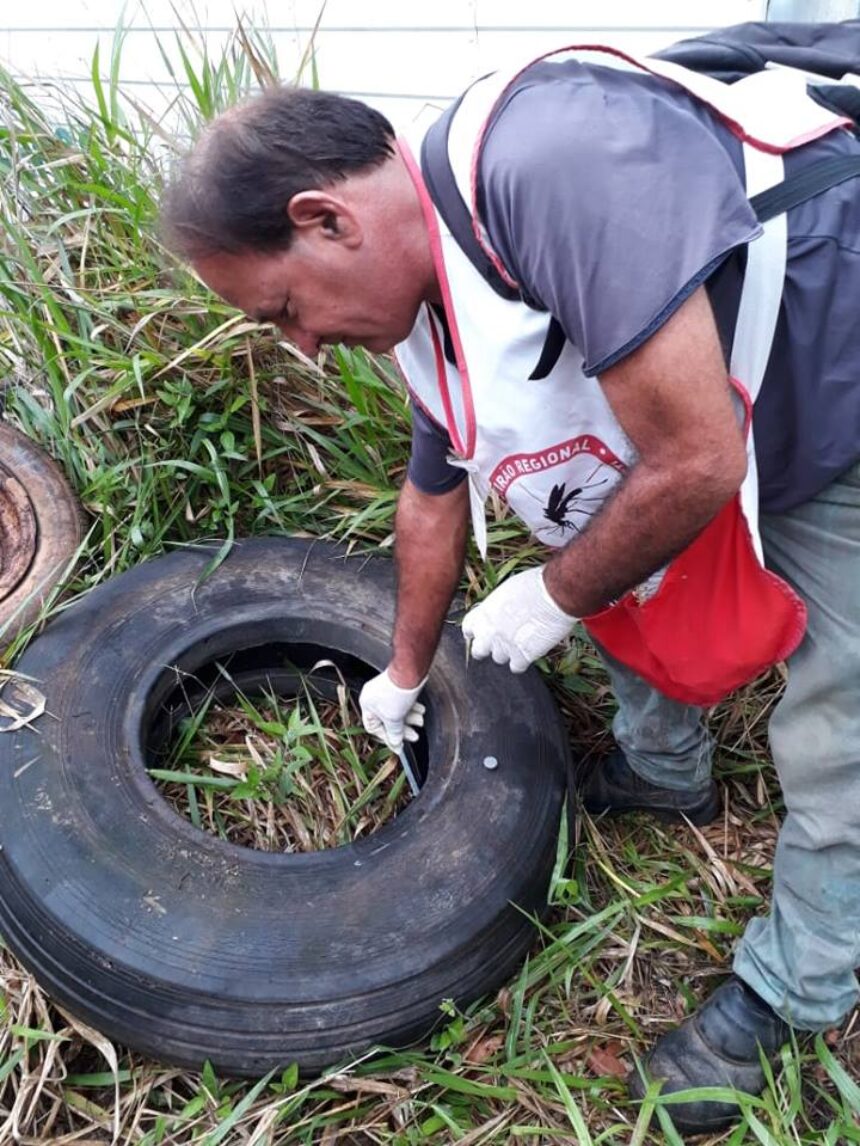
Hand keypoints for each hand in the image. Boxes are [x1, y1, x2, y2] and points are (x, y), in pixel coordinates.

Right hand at [359, 668, 425, 750]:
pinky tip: (420, 710)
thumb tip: (395, 743)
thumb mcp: (394, 719)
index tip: (399, 745)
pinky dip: (411, 707)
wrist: (409, 671)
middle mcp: (374, 697)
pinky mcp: (397, 685)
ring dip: (410, 718)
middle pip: (388, 719)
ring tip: (420, 720)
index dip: (388, 738)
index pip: (374, 728)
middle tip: (414, 735)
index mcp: (367, 704)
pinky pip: (403, 701)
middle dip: (403, 728)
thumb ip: (394, 733)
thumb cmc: (396, 692)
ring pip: (397, 710)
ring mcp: (386, 690)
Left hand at [462, 566, 576, 672]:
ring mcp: (504, 647)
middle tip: (501, 641)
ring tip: (522, 641)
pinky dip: (522, 661)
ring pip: (498, 658)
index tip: (482, 632)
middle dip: (488, 647)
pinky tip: (530, 651)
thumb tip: (499, 614)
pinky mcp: (521, 657)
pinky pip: (516, 667)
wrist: (554, 595)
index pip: (468, 628)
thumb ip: (497, 607)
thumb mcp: (506, 591)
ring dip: (508, 652)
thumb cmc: (534, 585)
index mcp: (483, 613)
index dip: (477, 631)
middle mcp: (489, 632)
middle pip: (478, 650)